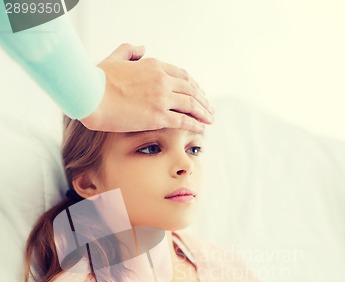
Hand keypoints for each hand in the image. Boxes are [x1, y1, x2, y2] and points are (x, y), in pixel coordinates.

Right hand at [80, 43, 213, 132]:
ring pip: (191, 104)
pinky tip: (202, 128)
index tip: (198, 93)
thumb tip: (141, 47)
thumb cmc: (97, 79)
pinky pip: (183, 120)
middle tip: (208, 108)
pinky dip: (195, 124)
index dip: (193, 86)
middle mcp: (162, 80)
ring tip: (210, 119)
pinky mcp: (158, 116)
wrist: (91, 95)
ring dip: (203, 112)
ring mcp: (161, 98)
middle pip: (191, 89)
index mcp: (154, 65)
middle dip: (202, 100)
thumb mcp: (115, 58)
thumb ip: (129, 50)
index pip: (182, 75)